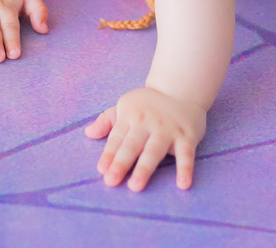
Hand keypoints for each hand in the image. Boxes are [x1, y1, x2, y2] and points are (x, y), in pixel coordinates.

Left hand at [84, 87, 205, 190]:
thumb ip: (107, 120)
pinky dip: (185, 169)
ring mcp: (168, 129)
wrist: (181, 88)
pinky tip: (183, 184)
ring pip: (154, 151)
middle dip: (121, 163)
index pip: (117, 138)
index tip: (102, 170)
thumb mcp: (125, 105)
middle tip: (111, 181)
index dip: (109, 154)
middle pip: (132, 145)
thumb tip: (88, 133)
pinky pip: (186, 154)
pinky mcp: (187, 135)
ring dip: (144, 169)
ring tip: (135, 186)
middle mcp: (147, 123)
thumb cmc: (149, 104)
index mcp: (130, 117)